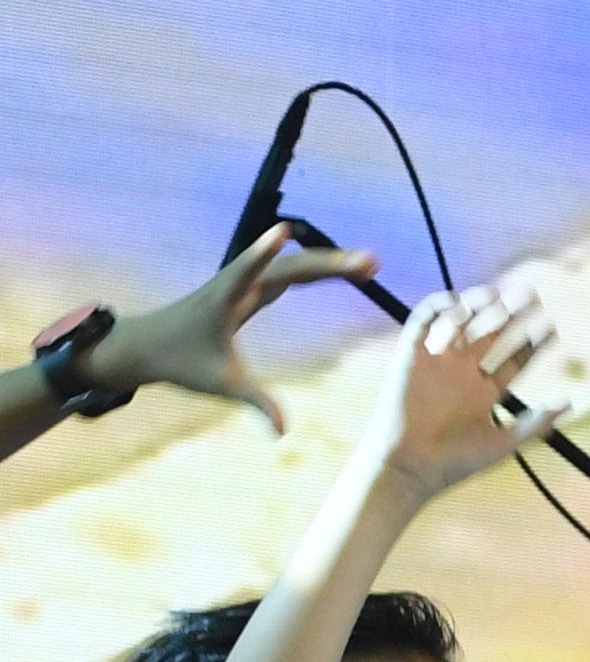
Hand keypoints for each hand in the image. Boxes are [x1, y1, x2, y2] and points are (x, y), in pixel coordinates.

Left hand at [106, 226, 381, 432]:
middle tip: (370, 263)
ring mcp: (244, 284)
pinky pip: (288, 274)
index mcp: (223, 302)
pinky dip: (316, 271)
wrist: (147, 344)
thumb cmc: (180, 363)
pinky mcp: (248, 289)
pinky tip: (341, 270)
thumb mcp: (218, 385)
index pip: (247, 273)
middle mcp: (235, 285)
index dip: (262, 253)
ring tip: (369, 266)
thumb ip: (254, 402)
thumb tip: (282, 431)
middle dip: (329, 264)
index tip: (282, 231)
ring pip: (291, 266)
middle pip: (287, 267)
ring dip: (329, 264)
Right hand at [374, 285, 559, 490]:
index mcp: (486, 393)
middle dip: (511, 317)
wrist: (410, 465)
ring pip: (461, 324)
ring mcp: (438, 363)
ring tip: (499, 296)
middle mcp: (463, 374)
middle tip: (530, 296)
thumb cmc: (457, 461)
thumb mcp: (506, 442)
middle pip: (491, 336)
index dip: (532, 344)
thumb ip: (537, 422)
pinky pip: (423, 322)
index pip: (513, 361)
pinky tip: (461, 305)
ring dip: (478, 307)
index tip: (550, 328)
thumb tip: (569, 402)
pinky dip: (438, 308)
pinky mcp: (410, 355)